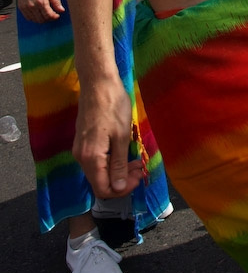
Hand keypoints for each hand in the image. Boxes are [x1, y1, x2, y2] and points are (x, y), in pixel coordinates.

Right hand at [14, 0, 65, 23]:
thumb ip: (56, 1)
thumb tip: (61, 9)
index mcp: (41, 1)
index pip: (49, 15)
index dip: (54, 17)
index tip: (57, 15)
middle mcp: (33, 6)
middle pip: (42, 20)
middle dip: (49, 19)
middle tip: (52, 14)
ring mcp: (26, 8)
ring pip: (35, 20)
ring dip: (42, 19)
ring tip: (45, 14)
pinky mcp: (21, 8)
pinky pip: (28, 18)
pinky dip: (34, 18)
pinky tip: (38, 13)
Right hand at [73, 80, 144, 197]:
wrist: (98, 83)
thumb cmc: (113, 106)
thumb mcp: (121, 136)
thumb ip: (118, 164)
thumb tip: (117, 188)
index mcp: (90, 158)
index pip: (103, 189)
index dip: (121, 189)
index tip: (138, 178)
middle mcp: (81, 157)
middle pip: (100, 181)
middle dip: (122, 179)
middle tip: (140, 169)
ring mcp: (81, 149)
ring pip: (99, 171)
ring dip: (118, 170)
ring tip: (136, 161)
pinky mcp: (84, 141)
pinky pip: (97, 160)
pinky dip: (111, 161)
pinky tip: (124, 153)